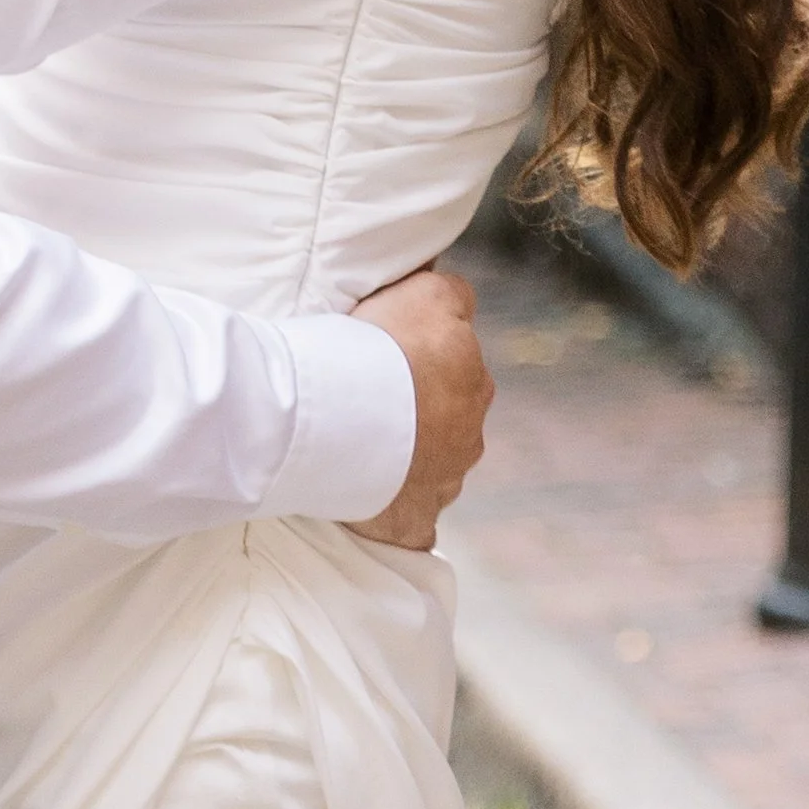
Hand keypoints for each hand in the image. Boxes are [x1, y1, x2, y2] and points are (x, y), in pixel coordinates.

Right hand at [346, 266, 490, 551]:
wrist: (336, 419)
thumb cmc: (372, 349)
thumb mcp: (423, 291)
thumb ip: (448, 292)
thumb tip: (456, 295)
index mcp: (473, 374)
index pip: (457, 354)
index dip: (422, 351)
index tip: (387, 352)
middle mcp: (470, 426)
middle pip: (447, 409)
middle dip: (420, 404)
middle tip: (368, 394)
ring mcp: (446, 476)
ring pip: (432, 459)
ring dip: (408, 451)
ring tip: (358, 440)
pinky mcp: (421, 517)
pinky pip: (412, 514)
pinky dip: (394, 504)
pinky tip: (367, 493)